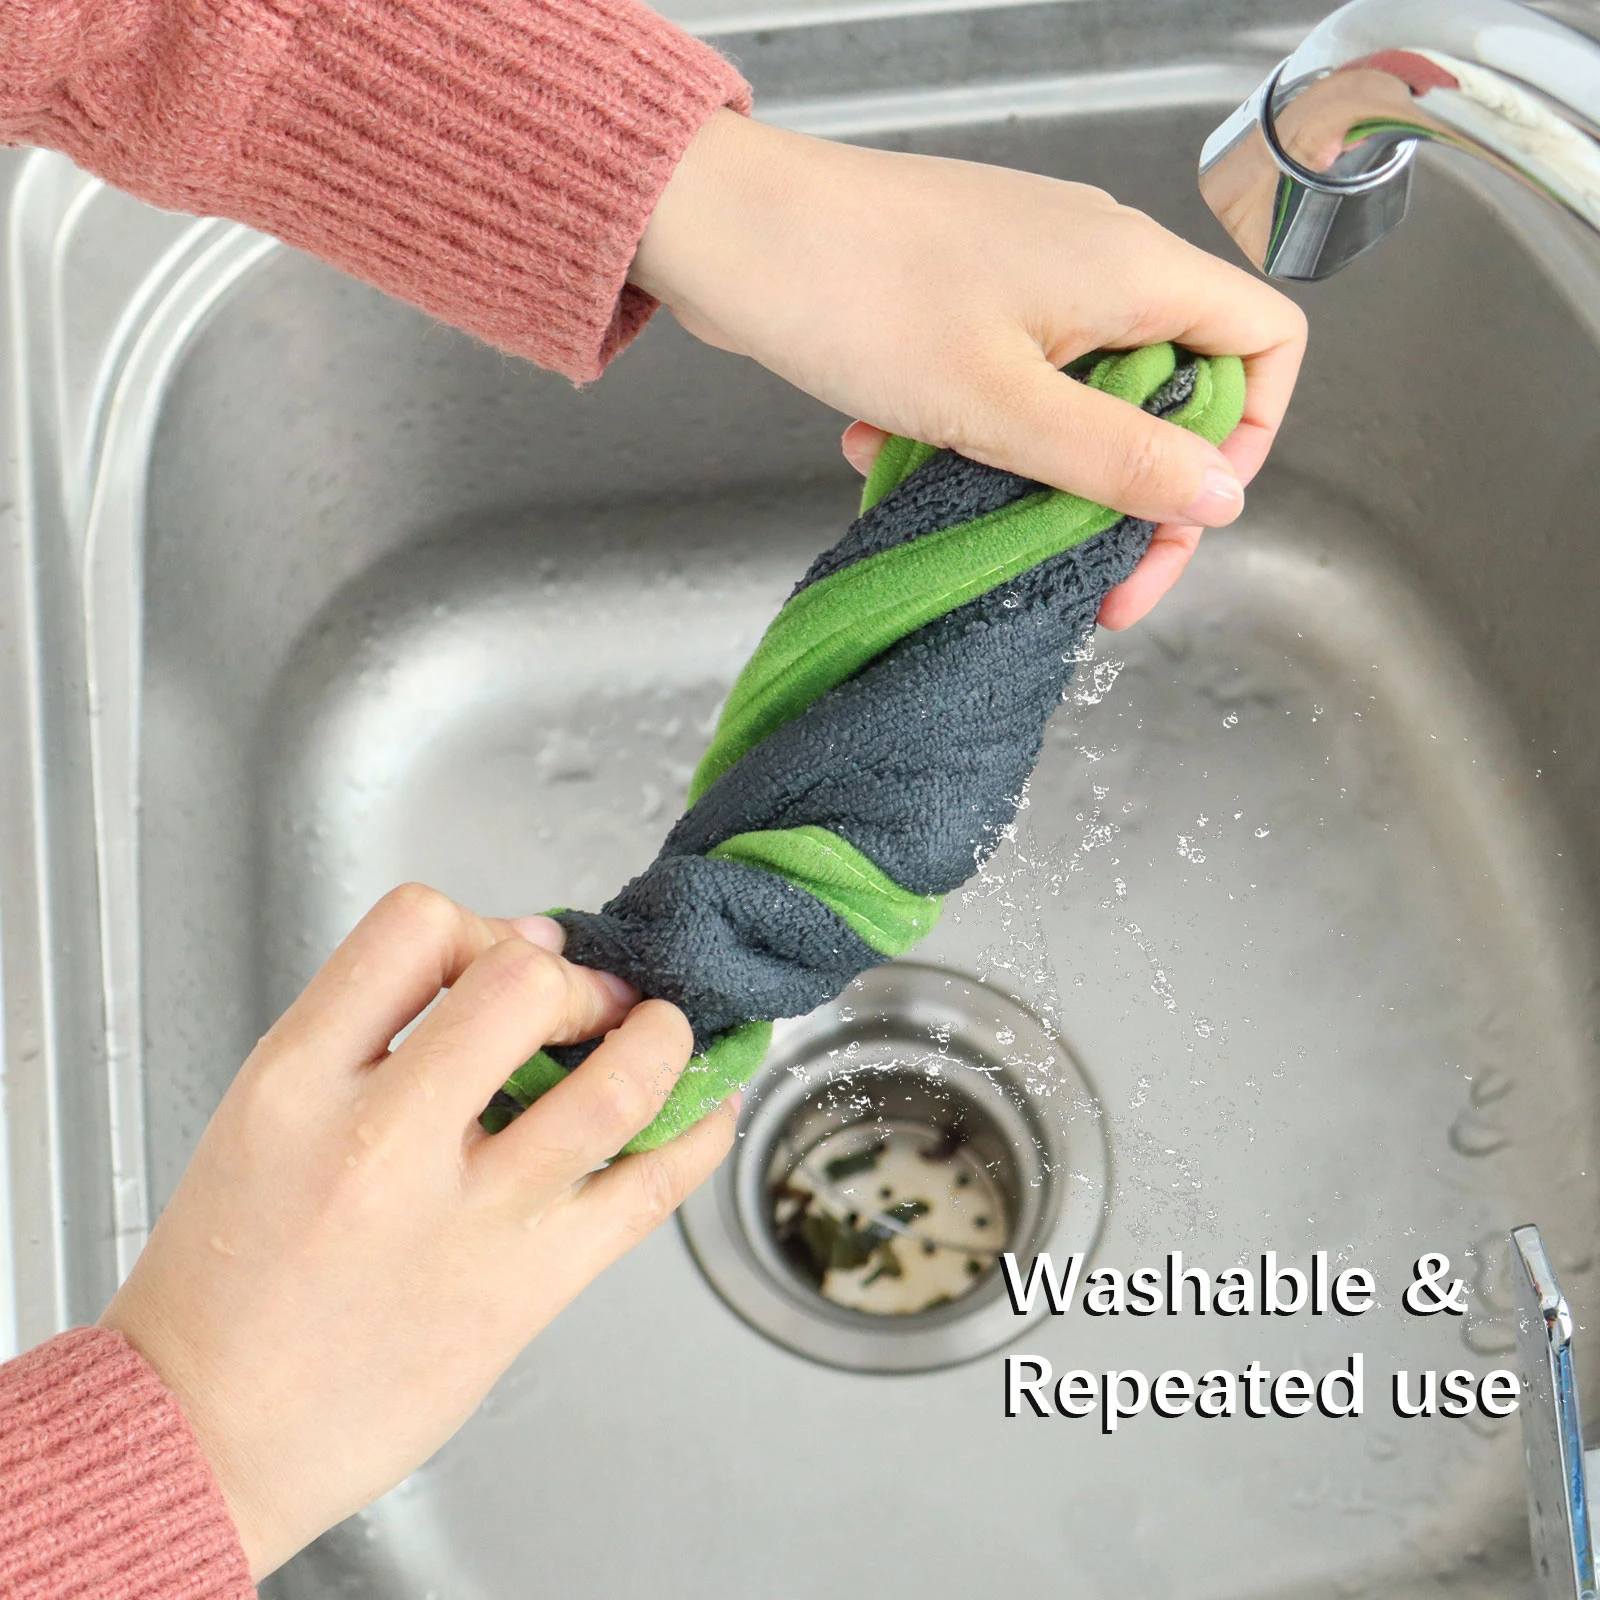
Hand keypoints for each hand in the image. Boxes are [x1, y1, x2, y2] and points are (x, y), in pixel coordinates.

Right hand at [100, 884, 735, 1578]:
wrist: (203, 1437)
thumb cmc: (228, 1277)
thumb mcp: (262, 1112)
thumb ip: (373, 1025)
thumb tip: (523, 949)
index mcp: (296, 1081)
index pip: (414, 927)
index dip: (479, 924)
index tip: (504, 957)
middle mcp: (382, 1142)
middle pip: (525, 984)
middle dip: (576, 978)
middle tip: (590, 1002)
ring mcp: (464, 1221)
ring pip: (614, 1086)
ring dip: (664, 1040)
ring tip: (664, 1033)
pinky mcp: (525, 1291)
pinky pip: (649, 1191)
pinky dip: (699, 1132)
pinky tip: (706, 1109)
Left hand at [630, 110, 1306, 630]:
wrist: (727, 230)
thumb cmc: (858, 294)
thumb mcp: (1002, 407)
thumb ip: (1118, 459)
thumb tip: (1222, 498)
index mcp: (1131, 272)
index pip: (1264, 343)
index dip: (1248, 439)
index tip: (1177, 513)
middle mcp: (1094, 263)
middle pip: (1170, 390)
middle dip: (1123, 488)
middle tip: (1080, 571)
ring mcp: (1026, 276)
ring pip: (1073, 398)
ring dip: (1023, 469)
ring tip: (951, 499)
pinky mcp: (962, 295)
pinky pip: (1000, 382)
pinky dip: (962, 430)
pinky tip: (888, 446)